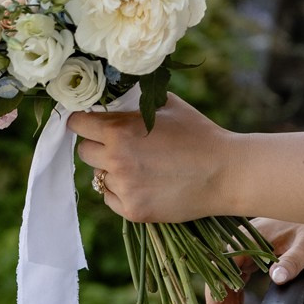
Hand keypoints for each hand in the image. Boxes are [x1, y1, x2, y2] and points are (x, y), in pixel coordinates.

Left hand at [67, 93, 230, 221]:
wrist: (225, 173)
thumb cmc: (199, 134)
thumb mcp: (168, 105)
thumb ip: (137, 100)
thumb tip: (116, 92)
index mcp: (120, 131)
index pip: (78, 124)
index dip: (84, 121)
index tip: (90, 123)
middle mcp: (116, 160)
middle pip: (84, 152)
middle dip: (98, 145)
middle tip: (119, 144)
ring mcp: (124, 188)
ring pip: (98, 176)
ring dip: (111, 169)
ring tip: (140, 165)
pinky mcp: (133, 211)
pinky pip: (111, 198)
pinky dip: (122, 191)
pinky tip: (146, 183)